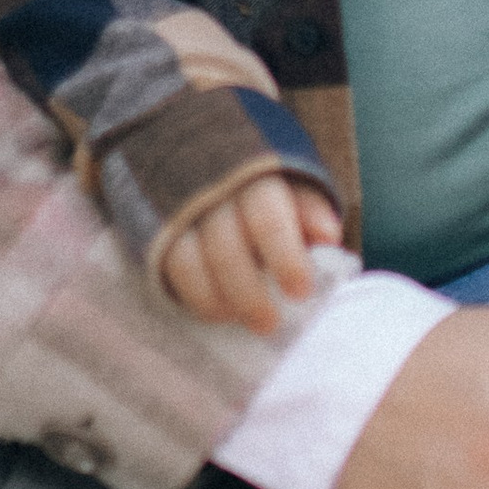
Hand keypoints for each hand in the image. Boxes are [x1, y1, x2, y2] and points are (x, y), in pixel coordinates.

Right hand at [157, 174, 341, 332]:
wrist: (207, 165)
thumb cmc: (268, 190)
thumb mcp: (294, 190)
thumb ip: (310, 211)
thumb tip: (328, 235)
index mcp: (256, 178)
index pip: (267, 219)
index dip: (284, 258)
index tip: (300, 291)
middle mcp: (213, 193)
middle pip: (225, 249)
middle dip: (249, 294)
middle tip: (270, 323)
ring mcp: (182, 213)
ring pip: (191, 263)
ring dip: (219, 301)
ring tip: (243, 320)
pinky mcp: (160, 233)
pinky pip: (172, 272)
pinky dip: (195, 298)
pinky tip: (219, 312)